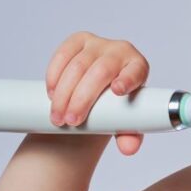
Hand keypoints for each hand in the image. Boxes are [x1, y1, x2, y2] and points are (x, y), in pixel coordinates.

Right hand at [45, 31, 150, 155]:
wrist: (100, 90)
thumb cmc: (117, 104)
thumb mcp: (125, 119)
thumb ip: (130, 135)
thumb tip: (129, 149)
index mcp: (138, 67)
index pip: (137, 70)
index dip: (128, 78)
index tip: (118, 91)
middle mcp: (121, 51)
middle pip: (101, 72)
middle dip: (83, 98)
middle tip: (71, 121)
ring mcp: (98, 44)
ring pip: (78, 65)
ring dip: (64, 92)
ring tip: (58, 116)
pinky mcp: (78, 41)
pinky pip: (63, 54)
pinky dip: (55, 74)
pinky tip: (51, 93)